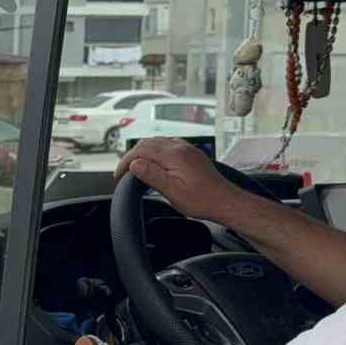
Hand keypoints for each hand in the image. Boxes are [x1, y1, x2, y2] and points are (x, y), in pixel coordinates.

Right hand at [112, 137, 243, 221]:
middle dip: (132, 156)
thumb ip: (153, 175)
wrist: (226, 202)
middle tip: (124, 172)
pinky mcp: (192, 154)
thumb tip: (135, 164)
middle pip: (148, 143)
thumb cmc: (203, 201)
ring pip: (158, 142)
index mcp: (174, 155)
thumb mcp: (174, 192)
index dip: (126, 161)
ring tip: (136, 168)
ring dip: (143, 152)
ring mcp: (188, 149)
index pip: (141, 150)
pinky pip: (168, 145)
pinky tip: (155, 162)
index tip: (119, 175)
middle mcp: (181, 148)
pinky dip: (156, 152)